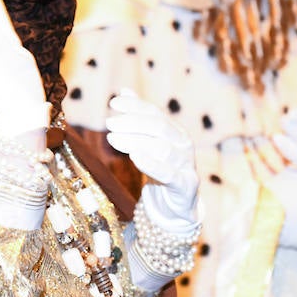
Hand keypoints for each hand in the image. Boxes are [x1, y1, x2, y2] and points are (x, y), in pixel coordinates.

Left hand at [105, 88, 198, 221]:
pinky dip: (152, 164)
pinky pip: (169, 174)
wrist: (175, 205)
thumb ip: (139, 118)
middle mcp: (183, 144)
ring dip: (135, 141)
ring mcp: (186, 164)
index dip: (134, 106)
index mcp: (175, 131)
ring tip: (113, 139)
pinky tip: (134, 156)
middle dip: (132, 122)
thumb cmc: (160, 169)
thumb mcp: (149, 142)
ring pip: (161, 148)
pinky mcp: (185, 185)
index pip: (155, 112)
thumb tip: (124, 91)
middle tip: (109, 123)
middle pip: (158, 127)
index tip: (113, 103)